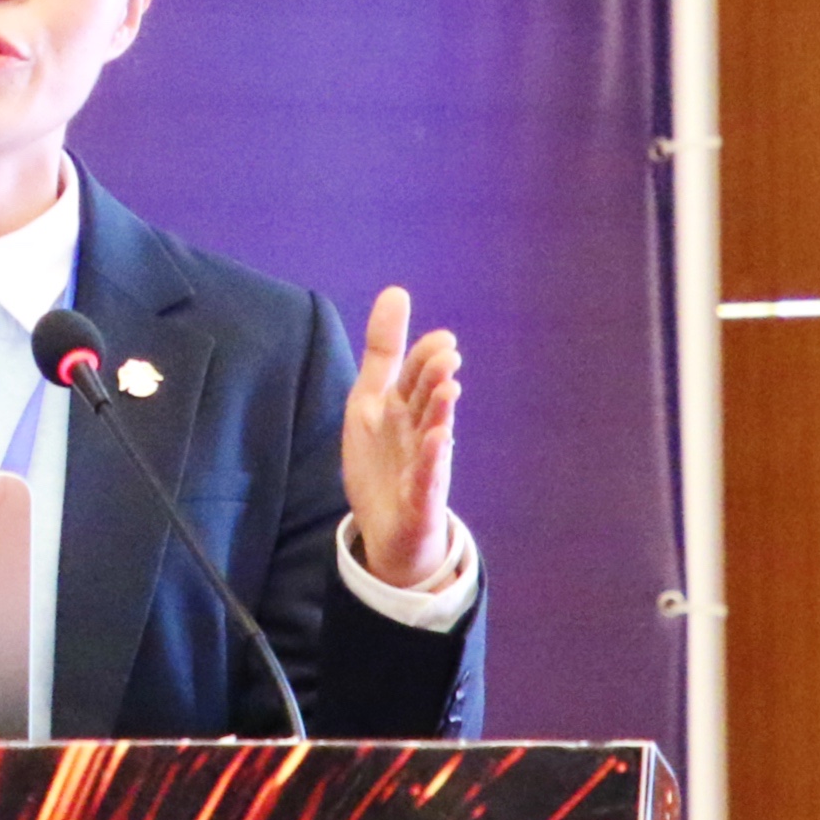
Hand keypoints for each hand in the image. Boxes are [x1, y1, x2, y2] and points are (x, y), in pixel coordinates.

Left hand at [341, 286, 460, 588]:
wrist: (387, 529)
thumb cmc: (384, 458)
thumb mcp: (371, 399)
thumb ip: (384, 350)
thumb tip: (396, 291)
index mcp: (404, 408)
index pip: (416, 377)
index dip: (426, 358)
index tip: (444, 338)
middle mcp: (418, 431)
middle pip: (426, 401)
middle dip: (435, 378)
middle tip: (448, 355)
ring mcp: (422, 464)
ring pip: (433, 434)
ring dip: (440, 412)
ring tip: (449, 389)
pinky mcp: (420, 497)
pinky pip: (427, 476)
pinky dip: (431, 460)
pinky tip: (437, 441)